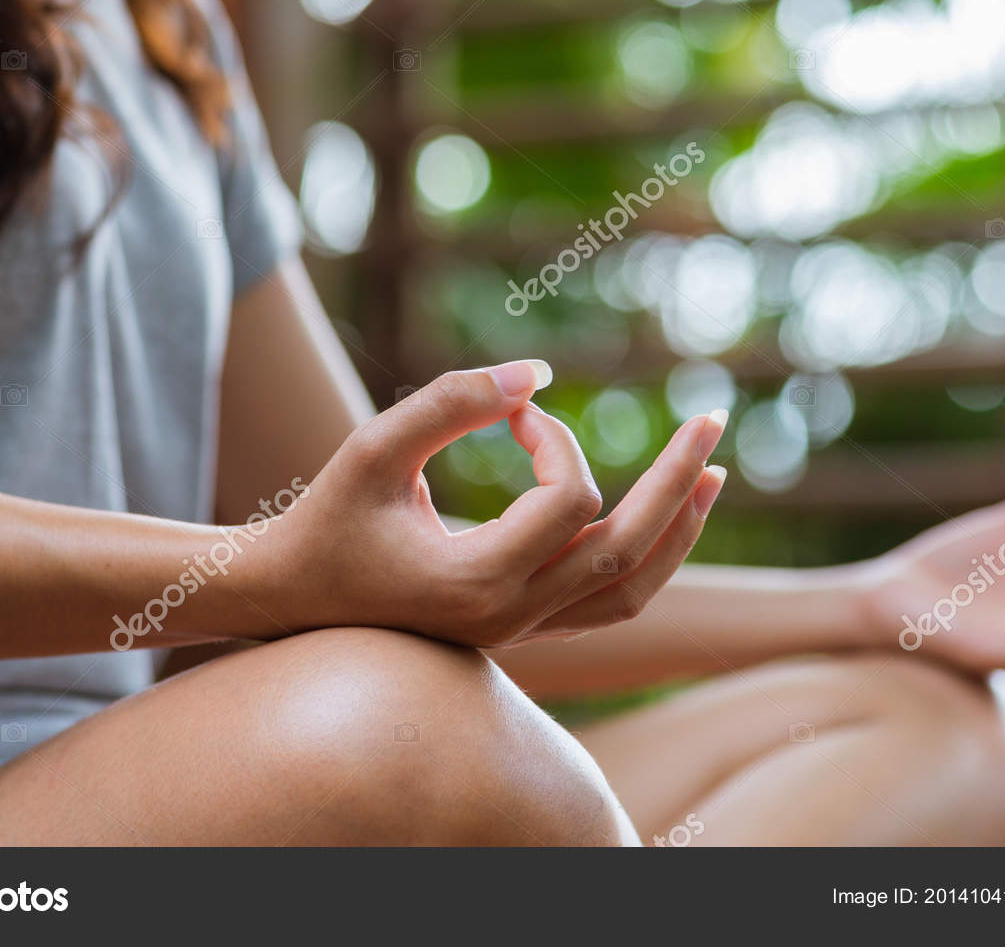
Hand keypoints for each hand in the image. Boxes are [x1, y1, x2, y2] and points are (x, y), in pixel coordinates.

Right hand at [271, 360, 727, 647]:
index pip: (565, 501)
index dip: (554, 437)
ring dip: (676, 530)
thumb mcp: (373, 448)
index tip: (516, 408)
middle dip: (675, 480)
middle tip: (712, 420)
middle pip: (625, 550)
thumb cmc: (326, 518)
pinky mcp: (522, 628)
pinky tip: (664, 513)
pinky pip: (609, 602)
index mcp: (474, 582)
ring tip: (710, 475)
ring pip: (631, 591)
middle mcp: (509, 618)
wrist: (292, 599)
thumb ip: (450, 402)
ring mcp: (520, 633)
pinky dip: (647, 557)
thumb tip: (538, 371)